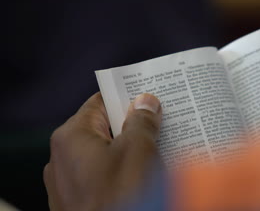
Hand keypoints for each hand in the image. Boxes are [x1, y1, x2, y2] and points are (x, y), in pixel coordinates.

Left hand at [44, 93, 161, 210]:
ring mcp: (68, 182)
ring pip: (103, 154)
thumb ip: (141, 121)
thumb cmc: (120, 197)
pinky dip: (121, 171)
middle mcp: (62, 157)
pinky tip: (143, 174)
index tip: (149, 94)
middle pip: (102, 129)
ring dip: (129, 149)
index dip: (126, 96)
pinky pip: (101, 176)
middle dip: (132, 125)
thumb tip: (145, 102)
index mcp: (71, 136)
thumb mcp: (138, 150)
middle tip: (160, 122)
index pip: (100, 101)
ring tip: (158, 147)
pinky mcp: (78, 201)